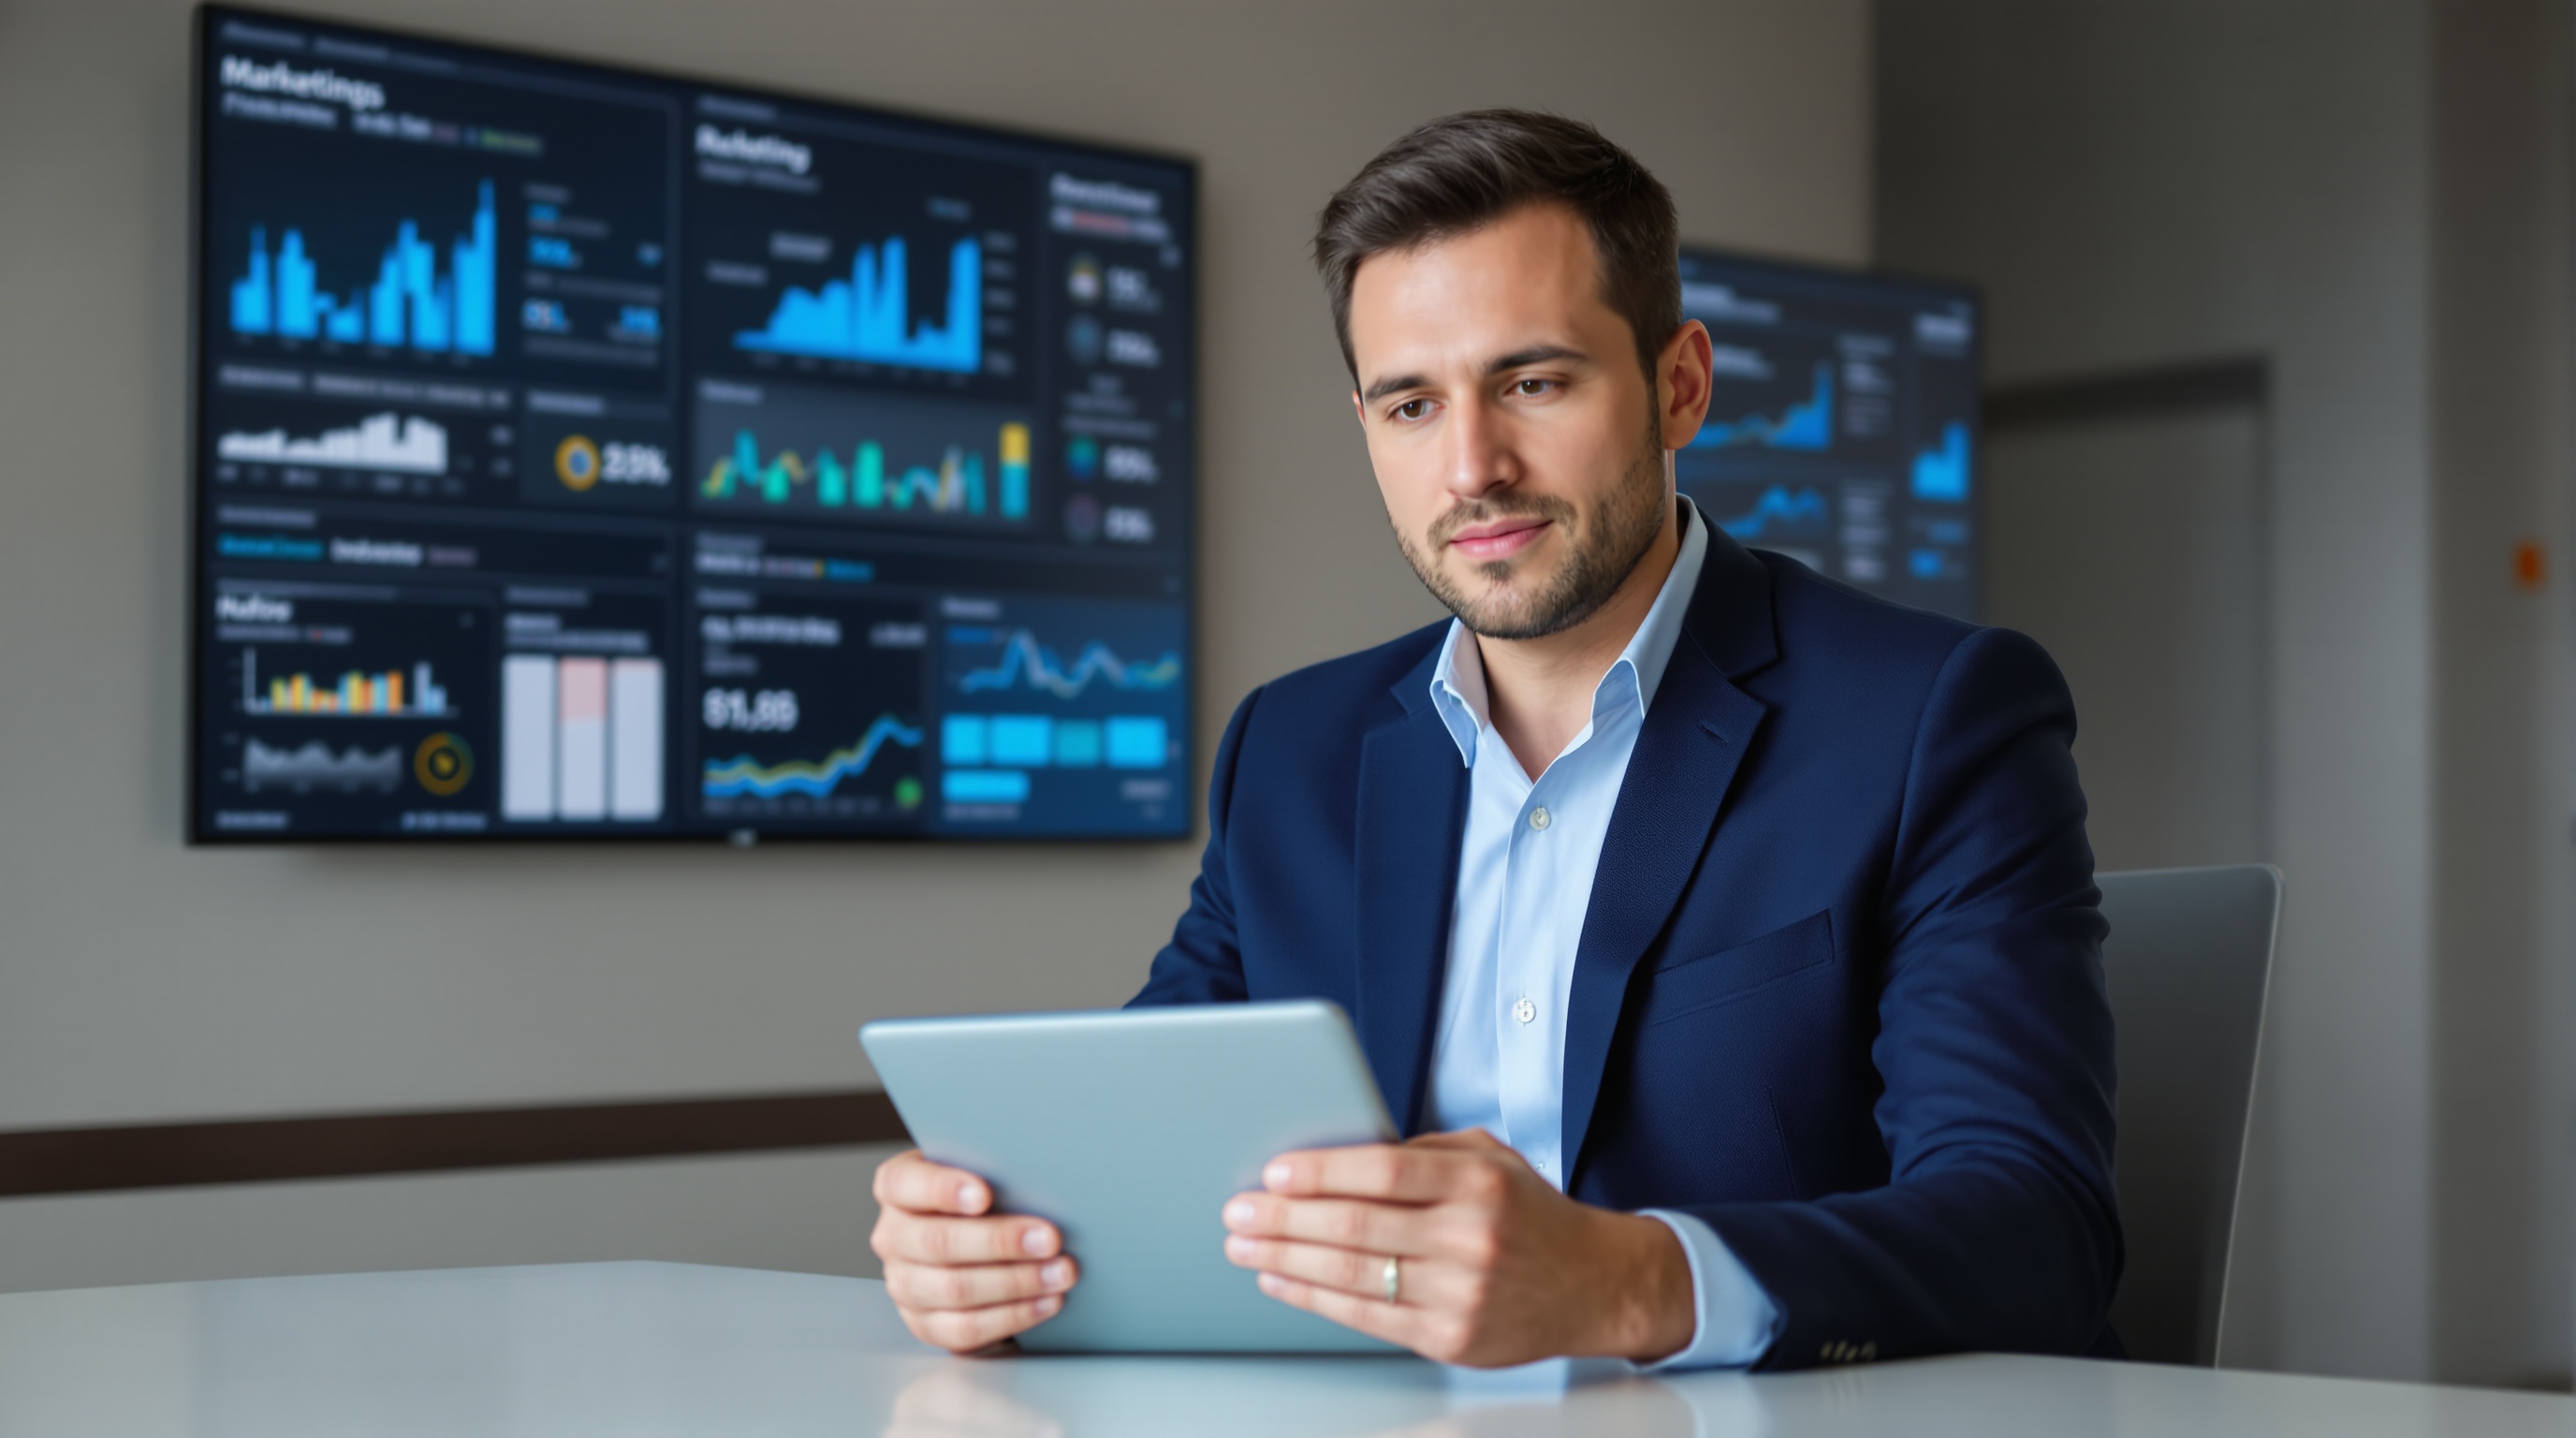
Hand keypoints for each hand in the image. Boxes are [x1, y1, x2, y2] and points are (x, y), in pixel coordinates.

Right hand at [870, 1148, 1078, 1353]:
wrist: (976, 1240)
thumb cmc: (983, 1197)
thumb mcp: (981, 1172)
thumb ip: (995, 1171)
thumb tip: (1042, 1179)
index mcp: (897, 1188)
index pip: (904, 1184)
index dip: (942, 1189)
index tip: (985, 1194)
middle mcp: (892, 1237)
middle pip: (938, 1242)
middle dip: (999, 1241)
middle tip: (1049, 1238)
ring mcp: (904, 1284)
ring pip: (955, 1289)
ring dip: (1016, 1282)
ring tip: (1060, 1272)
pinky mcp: (925, 1323)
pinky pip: (966, 1328)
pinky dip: (1012, 1316)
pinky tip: (1046, 1302)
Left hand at [1219, 1129, 1695, 1366]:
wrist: (1595, 1283)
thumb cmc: (1530, 1214)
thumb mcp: (1490, 1159)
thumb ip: (1422, 1154)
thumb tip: (1336, 1154)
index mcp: (1477, 1181)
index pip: (1385, 1171)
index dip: (1322, 1171)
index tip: (1275, 1170)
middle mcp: (1470, 1236)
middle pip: (1357, 1225)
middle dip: (1285, 1218)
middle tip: (1239, 1209)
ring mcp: (1461, 1291)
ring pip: (1353, 1274)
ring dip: (1286, 1259)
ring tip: (1245, 1244)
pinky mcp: (1451, 1336)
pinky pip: (1367, 1316)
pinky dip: (1314, 1297)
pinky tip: (1282, 1280)